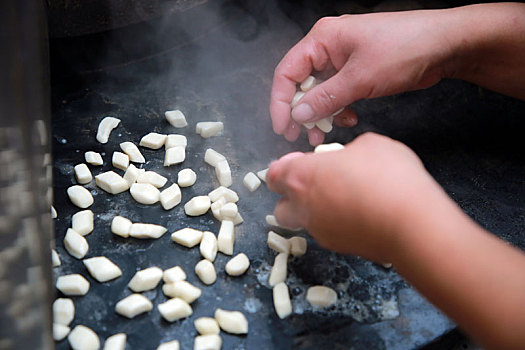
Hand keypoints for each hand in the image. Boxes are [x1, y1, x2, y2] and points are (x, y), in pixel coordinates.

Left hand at [267, 132, 442, 262]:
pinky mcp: (340, 247)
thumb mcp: (370, 145)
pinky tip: (361, 214)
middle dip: (292, 197)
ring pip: (305, 223)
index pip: (274, 175)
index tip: (304, 162)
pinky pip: (330, 234)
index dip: (286, 167)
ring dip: (316, 211)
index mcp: (303, 176)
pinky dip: (338, 224)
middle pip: (280, 207)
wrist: (412, 223)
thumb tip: (350, 158)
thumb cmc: (388, 177)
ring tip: (344, 199)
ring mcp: (320, 231)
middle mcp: (304, 207)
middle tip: (317, 184)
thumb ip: (348, 151)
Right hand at [270, 10, 454, 144]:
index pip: (287, 72)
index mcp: (322, 39)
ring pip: (319, 92)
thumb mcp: (360, 78)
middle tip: (301, 135)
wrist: (444, 46)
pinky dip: (338, 110)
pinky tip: (348, 119)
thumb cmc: (405, 48)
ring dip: (320, 115)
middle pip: (301, 84)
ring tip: (324, 133)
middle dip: (301, 112)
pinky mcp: (356, 72)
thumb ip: (326, 97)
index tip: (282, 127)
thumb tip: (298, 114)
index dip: (280, 102)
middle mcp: (328, 48)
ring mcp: (343, 60)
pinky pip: (336, 94)